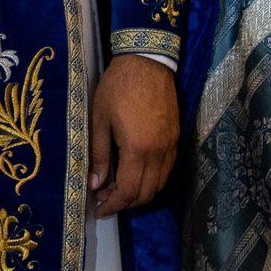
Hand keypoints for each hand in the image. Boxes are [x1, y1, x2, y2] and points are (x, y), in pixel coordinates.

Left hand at [89, 53, 178, 216]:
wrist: (147, 61)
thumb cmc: (118, 87)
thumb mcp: (100, 119)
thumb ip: (98, 155)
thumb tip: (94, 185)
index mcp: (138, 149)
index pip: (128, 191)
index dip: (113, 205)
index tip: (98, 209)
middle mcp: (159, 152)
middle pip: (146, 193)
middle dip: (125, 203)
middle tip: (104, 199)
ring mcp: (171, 145)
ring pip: (159, 184)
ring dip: (139, 193)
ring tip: (117, 187)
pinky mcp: (176, 137)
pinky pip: (166, 169)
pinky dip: (151, 179)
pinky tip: (134, 172)